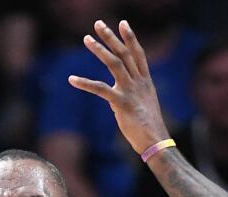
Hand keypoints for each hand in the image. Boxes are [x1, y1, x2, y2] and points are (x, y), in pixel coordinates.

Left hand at [68, 20, 170, 156]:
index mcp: (146, 82)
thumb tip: (120, 96)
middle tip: (98, 24)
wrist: (156, 142)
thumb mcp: (144, 105)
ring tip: (87, 39)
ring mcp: (131, 91)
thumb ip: (134, 94)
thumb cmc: (149, 127)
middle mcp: (139, 83)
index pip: (138, 54)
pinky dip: (85, 83)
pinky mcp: (122, 103)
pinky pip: (101, 89)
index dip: (130, 38)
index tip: (123, 23)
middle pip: (125, 54)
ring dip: (100, 50)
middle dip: (111, 37)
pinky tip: (72, 79)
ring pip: (115, 64)